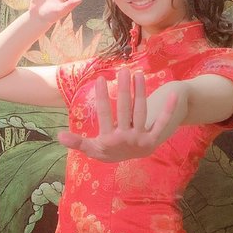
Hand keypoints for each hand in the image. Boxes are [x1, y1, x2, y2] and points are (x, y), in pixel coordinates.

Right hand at [58, 69, 180, 161]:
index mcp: (109, 140)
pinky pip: (162, 124)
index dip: (101, 96)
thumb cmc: (106, 150)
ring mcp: (141, 139)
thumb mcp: (91, 148)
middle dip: (123, 89)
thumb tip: (58, 136)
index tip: (100, 78)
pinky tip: (173, 96)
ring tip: (138, 74)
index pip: (104, 114)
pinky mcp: (153, 140)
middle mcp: (125, 139)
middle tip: (122, 70)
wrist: (126, 161)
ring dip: (140, 92)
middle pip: (124, 109)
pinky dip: (168, 111)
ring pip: (140, 111)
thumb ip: (77, 142)